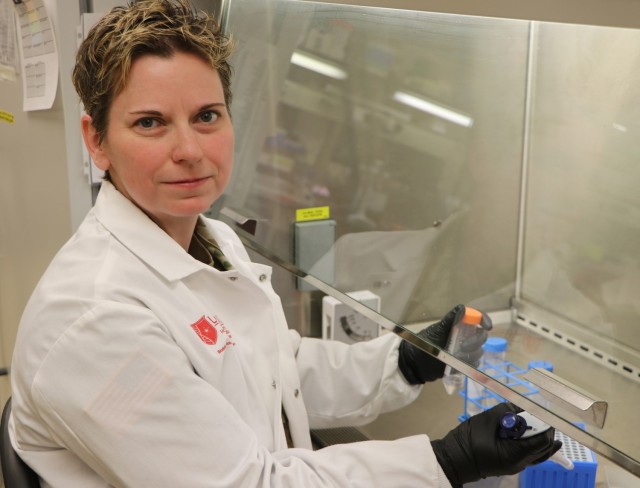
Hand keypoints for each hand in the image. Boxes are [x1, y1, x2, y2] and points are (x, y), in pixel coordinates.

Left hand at [398, 304, 491, 383]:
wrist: (417, 362)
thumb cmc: (426, 342)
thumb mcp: (438, 329)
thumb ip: (450, 319)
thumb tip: (463, 308)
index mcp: (459, 325)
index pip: (477, 318)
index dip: (484, 319)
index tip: (487, 326)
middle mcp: (465, 337)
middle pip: (481, 336)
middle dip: (475, 340)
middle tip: (462, 345)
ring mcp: (465, 351)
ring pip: (479, 351)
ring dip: (471, 353)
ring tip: (456, 354)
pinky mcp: (464, 364)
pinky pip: (475, 363)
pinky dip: (469, 363)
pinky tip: (459, 362)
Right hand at [431, 403, 562, 487]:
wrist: (455, 458)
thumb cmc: (469, 439)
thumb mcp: (488, 420)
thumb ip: (507, 411)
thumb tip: (520, 406)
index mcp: (515, 454)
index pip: (542, 440)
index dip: (545, 425)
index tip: (542, 411)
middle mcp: (521, 463)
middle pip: (544, 448)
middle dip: (544, 430)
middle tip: (540, 415)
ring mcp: (517, 466)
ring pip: (539, 453)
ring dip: (540, 437)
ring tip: (539, 423)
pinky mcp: (512, 464)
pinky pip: (531, 455)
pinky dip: (534, 444)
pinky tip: (534, 434)